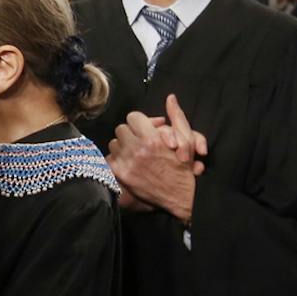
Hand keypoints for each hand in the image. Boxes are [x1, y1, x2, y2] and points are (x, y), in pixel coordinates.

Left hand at [107, 93, 200, 223]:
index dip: (140, 122)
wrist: (180, 197)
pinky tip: (127, 163)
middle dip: (131, 132)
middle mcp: (137, 149)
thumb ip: (177, 117)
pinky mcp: (120, 174)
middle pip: (121, 129)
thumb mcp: (187, 140)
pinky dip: (116, 159)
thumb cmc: (184, 168)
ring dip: (123, 146)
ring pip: (113, 143)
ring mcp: (126, 163)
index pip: (133, 117)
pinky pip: (109, 158)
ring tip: (135, 152)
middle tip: (140, 140)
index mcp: (152, 138)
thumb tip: (170, 98)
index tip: (145, 128)